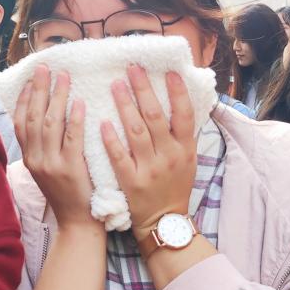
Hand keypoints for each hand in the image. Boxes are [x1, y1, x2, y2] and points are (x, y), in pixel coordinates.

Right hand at [14, 65, 98, 232]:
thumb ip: (43, 147)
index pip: (20, 122)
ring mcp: (51, 164)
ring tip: (64, 76)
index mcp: (29, 158)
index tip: (32, 79)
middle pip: (33, 117)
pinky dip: (74, 118)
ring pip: (50, 124)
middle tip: (45, 67)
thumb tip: (46, 117)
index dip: (25, 98)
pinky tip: (79, 101)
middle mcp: (35, 159)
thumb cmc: (66, 193)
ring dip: (57, 97)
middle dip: (39, 89)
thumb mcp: (47, 170)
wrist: (77, 223)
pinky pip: (71, 138)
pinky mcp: (70, 169)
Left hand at [102, 66, 196, 242]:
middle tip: (132, 68)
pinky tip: (101, 121)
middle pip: (156, 117)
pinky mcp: (130, 181)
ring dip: (125, 105)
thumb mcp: (187, 159)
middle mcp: (169, 156)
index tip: (169, 71)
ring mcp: (149, 169)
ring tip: (115, 84)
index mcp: (185, 149)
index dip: (178, 92)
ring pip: (136, 132)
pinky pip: (119, 156)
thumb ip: (181, 133)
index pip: (185, 114)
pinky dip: (111, 139)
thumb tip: (179, 99)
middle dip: (144, 89)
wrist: (164, 221)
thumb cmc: (174, 185)